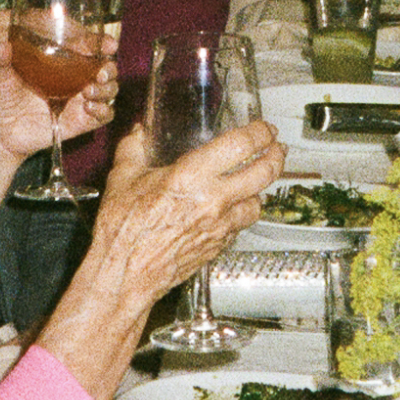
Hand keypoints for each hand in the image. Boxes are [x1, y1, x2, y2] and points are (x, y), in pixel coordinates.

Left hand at [0, 15, 117, 158]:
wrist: (2, 128)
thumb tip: (2, 47)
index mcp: (58, 54)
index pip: (84, 42)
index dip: (96, 40)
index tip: (104, 43)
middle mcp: (74, 73)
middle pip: (103, 64)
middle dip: (108, 66)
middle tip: (102, 71)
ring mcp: (81, 96)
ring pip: (109, 88)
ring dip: (107, 88)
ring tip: (89, 91)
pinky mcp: (83, 119)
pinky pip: (104, 114)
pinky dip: (102, 110)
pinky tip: (89, 107)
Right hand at [86, 122, 284, 306]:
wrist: (128, 271)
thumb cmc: (124, 229)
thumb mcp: (123, 176)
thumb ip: (135, 147)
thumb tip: (141, 130)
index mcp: (191, 176)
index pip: (240, 146)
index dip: (259, 133)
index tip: (264, 128)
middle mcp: (214, 201)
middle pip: (264, 174)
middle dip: (275, 156)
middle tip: (276, 148)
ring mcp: (221, 225)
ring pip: (258, 203)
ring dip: (261, 189)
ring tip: (257, 179)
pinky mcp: (221, 244)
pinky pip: (242, 224)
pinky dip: (243, 212)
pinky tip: (236, 206)